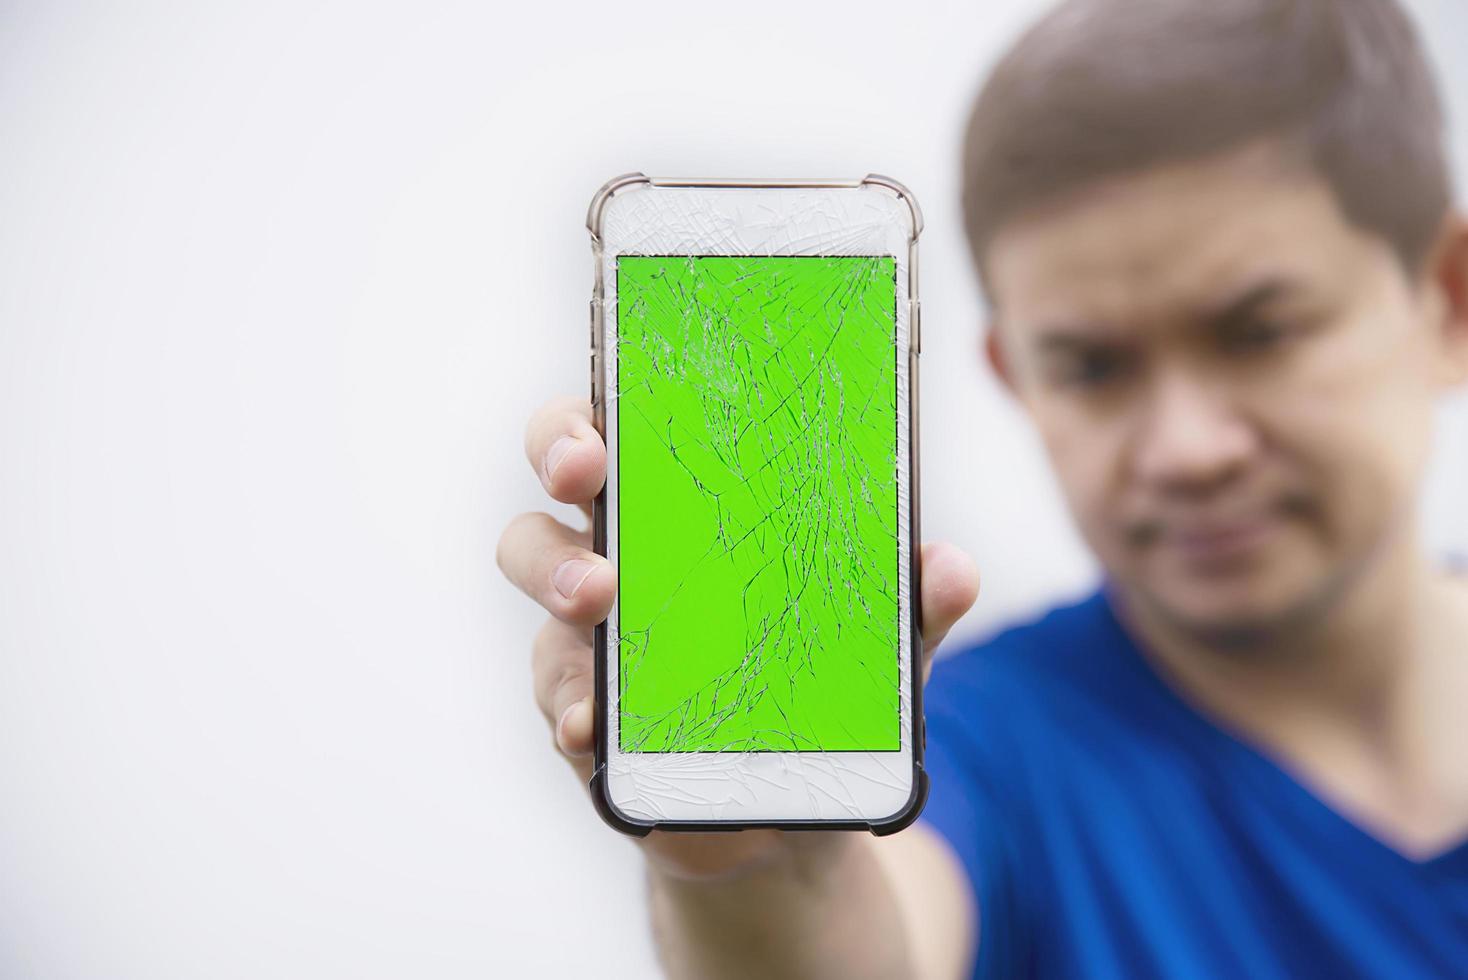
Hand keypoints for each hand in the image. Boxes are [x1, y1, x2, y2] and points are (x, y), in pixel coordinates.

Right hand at [498, 395, 980, 877]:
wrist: (785, 806)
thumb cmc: (816, 687)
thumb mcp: (875, 643)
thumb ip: (909, 603)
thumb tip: (950, 568)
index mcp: (687, 506)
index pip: (630, 419)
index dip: (603, 399)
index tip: (613, 405)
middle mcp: (624, 547)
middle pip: (558, 470)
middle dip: (558, 453)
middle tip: (587, 474)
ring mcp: (589, 626)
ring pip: (534, 564)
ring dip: (558, 573)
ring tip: (597, 600)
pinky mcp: (578, 705)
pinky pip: (555, 691)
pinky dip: (570, 704)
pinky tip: (593, 726)